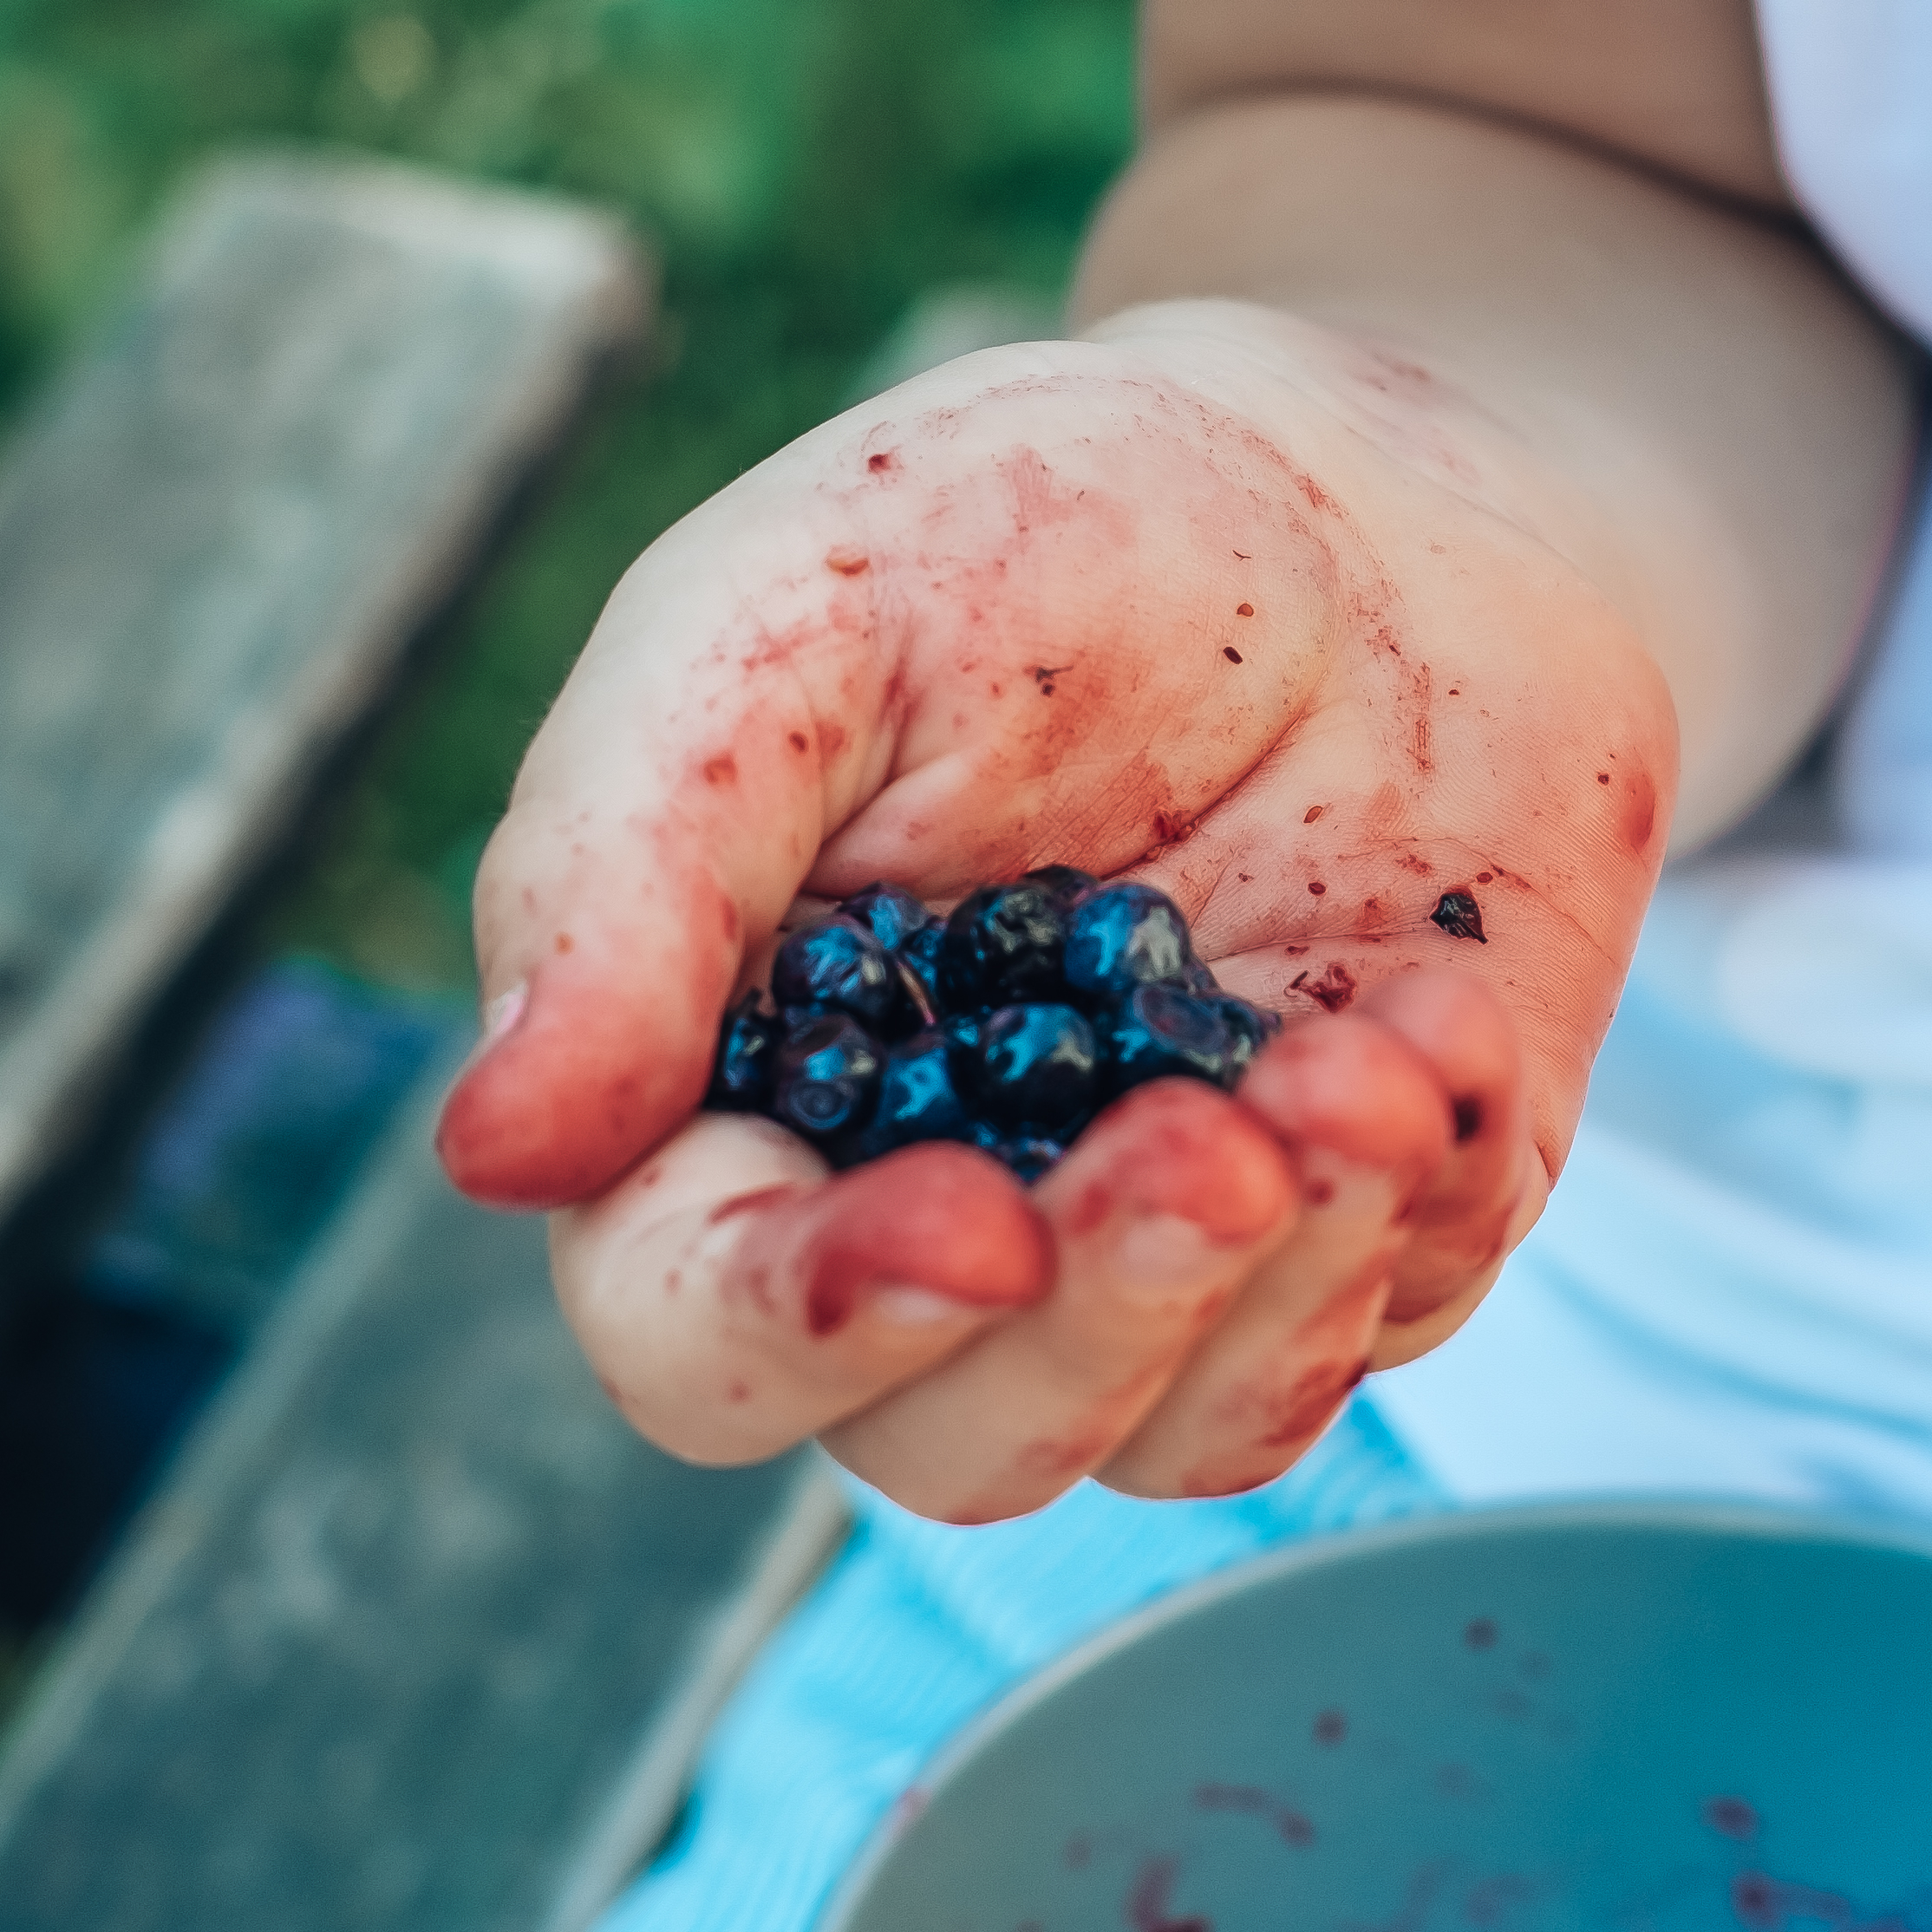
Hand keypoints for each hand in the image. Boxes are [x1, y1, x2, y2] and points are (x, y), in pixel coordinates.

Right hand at [429, 303, 1677, 1520]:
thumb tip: (494, 1149)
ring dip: (1284, 1278)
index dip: (805, 1324)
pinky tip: (1437, 1018)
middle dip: (1095, 1319)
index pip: (693, 1326)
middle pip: (949, 1441)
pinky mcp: (1354, 1226)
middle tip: (1218, 1143)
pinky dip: (1420, 1201)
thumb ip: (624, 867)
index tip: (969, 1231)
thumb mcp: (786, 614)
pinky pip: (1378, 1329)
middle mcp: (927, 1207)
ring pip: (1177, 1432)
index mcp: (727, 1089)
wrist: (1365, 490)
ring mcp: (1152, 1242)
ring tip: (1368, 1058)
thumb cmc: (1029, 524)